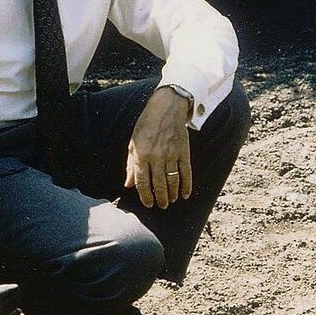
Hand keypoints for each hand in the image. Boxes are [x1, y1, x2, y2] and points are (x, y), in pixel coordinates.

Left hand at [124, 87, 192, 208]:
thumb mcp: (133, 143)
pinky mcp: (184, 152)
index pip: (142, 182)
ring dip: (172, 194)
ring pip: (172, 180)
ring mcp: (172, 155)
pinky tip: (185, 194)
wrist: (166, 109)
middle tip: (161, 206)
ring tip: (171, 201)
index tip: (148, 203)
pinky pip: (186, 172)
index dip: (145, 195)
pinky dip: (186, 185)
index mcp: (141, 155)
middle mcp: (156, 157)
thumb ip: (131, 165)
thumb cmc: (146, 125)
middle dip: (160, 198)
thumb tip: (128, 184)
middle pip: (159, 184)